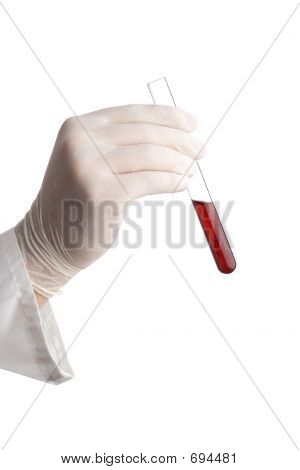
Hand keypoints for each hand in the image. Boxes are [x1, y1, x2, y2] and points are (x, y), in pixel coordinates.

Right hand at [15, 104, 202, 296]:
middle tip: (202, 150)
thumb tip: (171, 137)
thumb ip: (118, 145)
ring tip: (193, 168)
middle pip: (146, 132)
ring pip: (151, 155)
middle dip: (181, 140)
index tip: (192, 123)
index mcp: (79, 127)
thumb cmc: (75, 202)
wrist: (49, 240)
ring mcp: (90, 166)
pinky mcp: (103, 192)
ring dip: (180, 162)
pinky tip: (183, 183)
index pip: (133, 114)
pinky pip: (151, 181)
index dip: (168, 116)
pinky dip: (173, 181)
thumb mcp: (88, 161)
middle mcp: (81, 141)